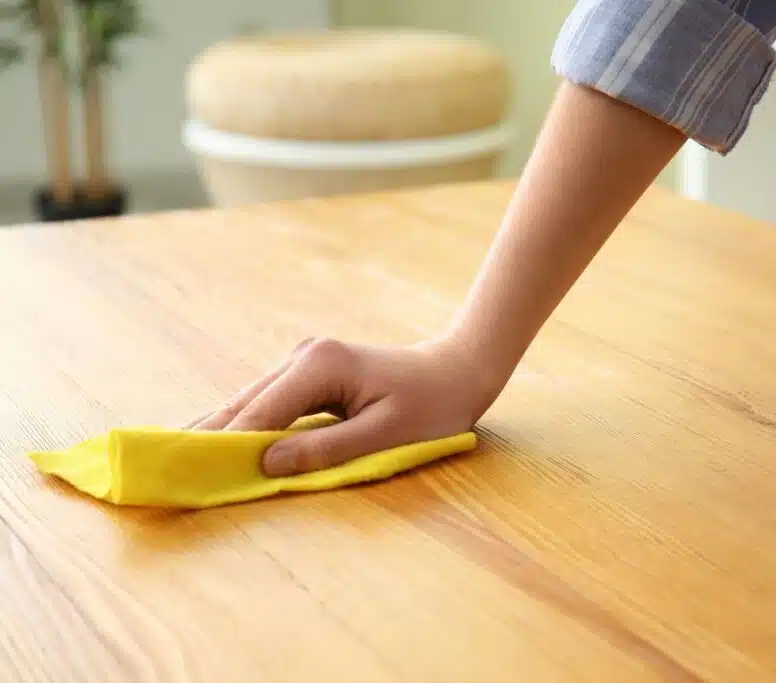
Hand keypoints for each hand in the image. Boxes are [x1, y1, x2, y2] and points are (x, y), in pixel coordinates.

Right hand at [188, 336, 495, 476]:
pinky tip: (214, 441)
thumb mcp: (386, 434)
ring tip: (175, 459)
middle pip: (244, 402)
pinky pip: (266, 401)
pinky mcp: (309, 371)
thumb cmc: (432, 406)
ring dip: (218, 429)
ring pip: (250, 399)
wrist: (456, 370)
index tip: (185, 472)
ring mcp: (304, 360)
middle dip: (206, 436)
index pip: (260, 412)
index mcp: (320, 366)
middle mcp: (304, 356)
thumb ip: (327, 449)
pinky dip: (242, 423)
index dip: (222, 445)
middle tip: (163, 469)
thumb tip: (266, 463)